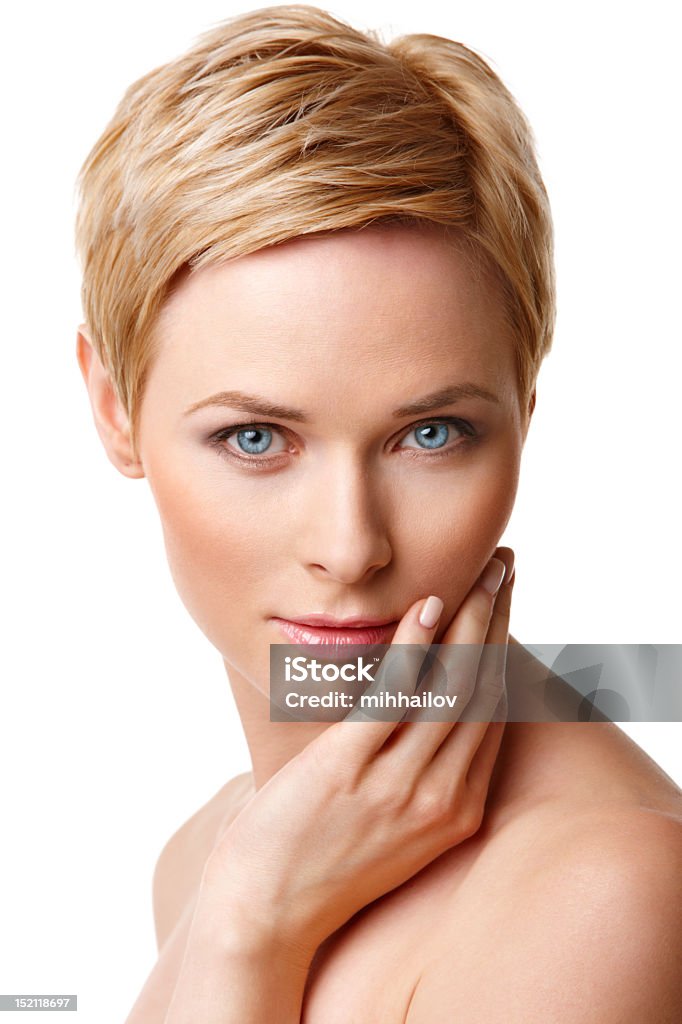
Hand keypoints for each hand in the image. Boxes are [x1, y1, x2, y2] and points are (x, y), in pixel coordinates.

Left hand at [200, 547, 514, 965]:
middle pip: (480, 689)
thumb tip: (420, 714)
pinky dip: (416, 646)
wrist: (268, 916)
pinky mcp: (350, 769)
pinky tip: (429, 606)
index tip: (505, 605)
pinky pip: (394, 695)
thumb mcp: (393, 827)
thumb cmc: (322, 864)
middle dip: (497, 620)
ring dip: (470, 619)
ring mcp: (397, 785)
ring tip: (483, 571)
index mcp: (455, 811)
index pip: (490, 713)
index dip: (502, 650)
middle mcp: (439, 798)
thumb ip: (418, 776)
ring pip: (449, 685)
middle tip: (506, 568)